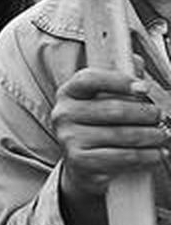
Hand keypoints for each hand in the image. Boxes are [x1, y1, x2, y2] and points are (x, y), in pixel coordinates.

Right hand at [54, 68, 168, 199]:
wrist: (82, 163)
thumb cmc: (96, 126)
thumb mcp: (101, 100)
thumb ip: (118, 80)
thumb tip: (135, 61)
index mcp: (69, 92)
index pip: (90, 79)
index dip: (119, 81)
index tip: (143, 88)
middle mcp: (64, 114)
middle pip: (113, 109)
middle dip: (144, 113)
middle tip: (159, 115)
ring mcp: (69, 138)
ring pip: (121, 134)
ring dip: (150, 136)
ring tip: (162, 135)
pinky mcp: (80, 160)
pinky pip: (121, 156)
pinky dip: (145, 155)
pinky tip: (155, 153)